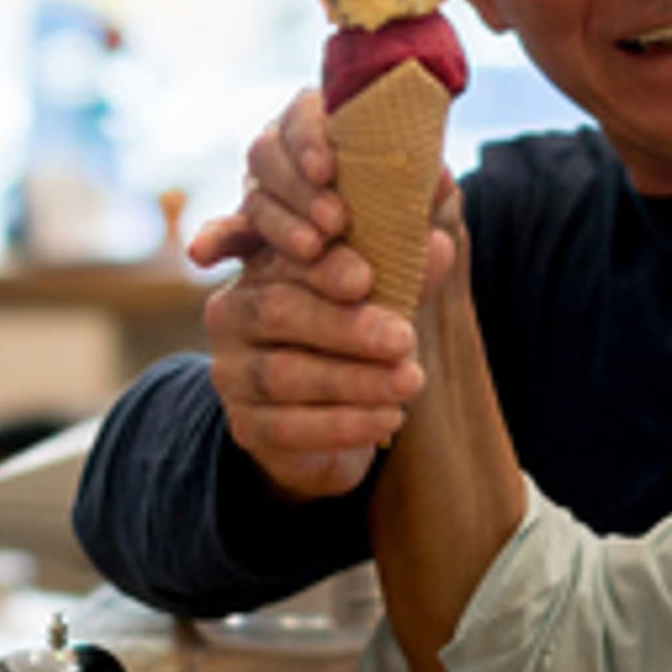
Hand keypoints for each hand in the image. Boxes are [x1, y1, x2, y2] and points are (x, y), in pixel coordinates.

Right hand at [185, 90, 424, 501]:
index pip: (282, 255)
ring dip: (355, 380)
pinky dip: (345, 424)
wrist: (327, 424)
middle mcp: (233, 312)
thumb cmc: (355, 340)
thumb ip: (403, 271)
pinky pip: (289, 427)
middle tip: (404, 338)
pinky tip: (390, 419)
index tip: (366, 278)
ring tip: (411, 380)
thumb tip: (441, 244)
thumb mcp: (380, 298)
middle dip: (345, 326)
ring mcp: (231, 371)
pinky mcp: (245, 425)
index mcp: (262, 265)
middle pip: (277, 310)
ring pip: (284, 373)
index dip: (322, 265)